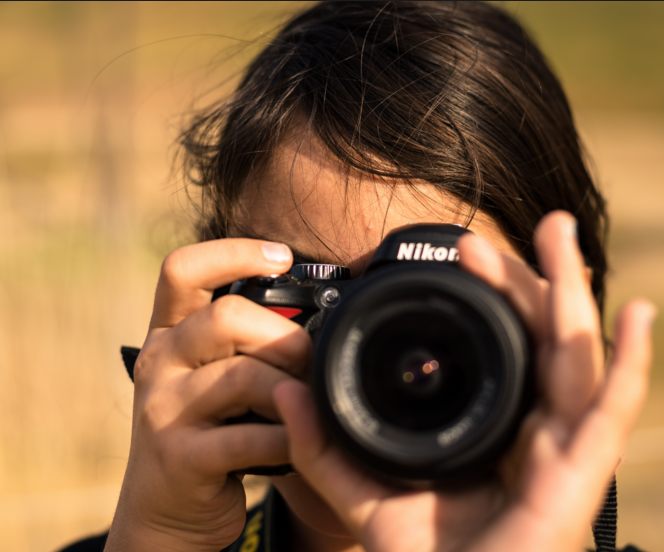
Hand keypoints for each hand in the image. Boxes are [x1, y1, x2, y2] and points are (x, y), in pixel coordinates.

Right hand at [105, 239, 310, 551]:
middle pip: (226, 318)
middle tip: (310, 361)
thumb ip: (244, 342)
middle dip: (285, 337)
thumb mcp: (212, 373)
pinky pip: (249, 438)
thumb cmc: (206, 427)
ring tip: (309, 404)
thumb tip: (317, 319)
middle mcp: (158, 361)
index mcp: (169, 332)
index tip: (282, 257)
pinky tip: (300, 442)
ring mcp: (163, 409)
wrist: (167, 505)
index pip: (182, 269)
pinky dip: (289, 438)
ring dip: (292, 390)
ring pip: (243, 376)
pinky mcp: (179, 456)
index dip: (233, 252)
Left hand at [274, 211, 654, 551]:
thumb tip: (288, 392)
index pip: (499, 345)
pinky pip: (612, 413)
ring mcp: (560, 449)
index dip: (488, 294)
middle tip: (507, 227)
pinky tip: (637, 314)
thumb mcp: (363, 495)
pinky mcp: (579, 478)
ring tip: (559, 230)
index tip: (462, 252)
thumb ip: (325, 447)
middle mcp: (532, 430)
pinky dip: (630, 364)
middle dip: (528, 275)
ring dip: (571, 290)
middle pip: (538, 336)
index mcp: (491, 427)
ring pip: (574, 355)